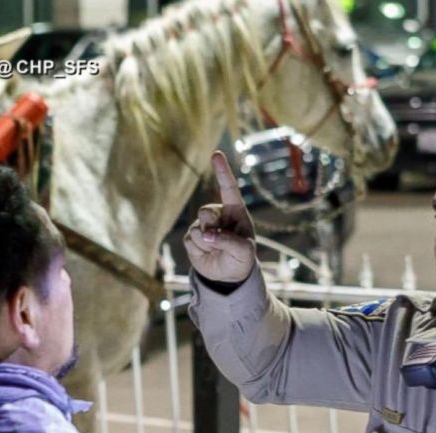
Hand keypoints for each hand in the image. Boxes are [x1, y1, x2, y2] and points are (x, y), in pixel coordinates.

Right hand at [183, 151, 256, 282]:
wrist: (227, 276)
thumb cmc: (241, 258)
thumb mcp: (244, 251)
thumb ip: (228, 240)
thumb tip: (207, 234)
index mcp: (235, 211)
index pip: (228, 188)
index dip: (222, 171)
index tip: (216, 154)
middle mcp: (218, 214)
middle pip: (206, 212)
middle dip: (211, 227)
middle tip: (220, 241)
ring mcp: (203, 225)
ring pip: (197, 228)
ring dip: (208, 243)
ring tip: (217, 250)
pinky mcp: (192, 238)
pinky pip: (191, 240)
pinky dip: (200, 250)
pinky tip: (207, 253)